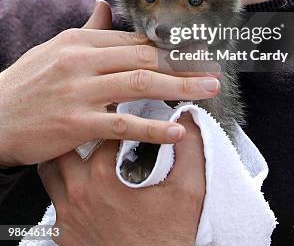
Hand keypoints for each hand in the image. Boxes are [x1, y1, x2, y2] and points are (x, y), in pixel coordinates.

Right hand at [0, 0, 219, 166]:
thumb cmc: (28, 83)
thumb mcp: (56, 47)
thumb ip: (88, 29)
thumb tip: (103, 7)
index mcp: (82, 41)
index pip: (135, 40)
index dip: (169, 46)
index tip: (196, 50)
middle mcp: (83, 60)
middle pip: (145, 56)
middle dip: (184, 61)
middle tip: (213, 67)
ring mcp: (80, 90)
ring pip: (140, 83)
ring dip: (180, 86)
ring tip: (208, 90)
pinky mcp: (76, 122)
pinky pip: (123, 123)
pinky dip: (153, 126)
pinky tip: (178, 129)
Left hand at [38, 113, 204, 245]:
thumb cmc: (167, 239)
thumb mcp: (189, 190)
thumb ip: (190, 149)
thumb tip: (188, 119)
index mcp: (103, 175)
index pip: (102, 127)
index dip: (116, 115)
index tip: (126, 112)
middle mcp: (78, 192)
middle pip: (68, 143)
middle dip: (86, 132)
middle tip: (103, 127)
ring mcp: (66, 214)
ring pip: (52, 169)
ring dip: (69, 157)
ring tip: (88, 151)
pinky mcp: (62, 234)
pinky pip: (53, 199)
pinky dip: (65, 185)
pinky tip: (84, 184)